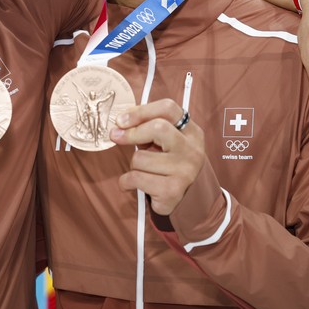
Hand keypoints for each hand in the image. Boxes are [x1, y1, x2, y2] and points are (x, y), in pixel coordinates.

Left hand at [110, 99, 205, 215]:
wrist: (175, 200)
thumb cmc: (163, 164)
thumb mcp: (161, 141)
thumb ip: (145, 127)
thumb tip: (120, 124)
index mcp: (192, 132)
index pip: (168, 108)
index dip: (141, 111)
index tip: (121, 120)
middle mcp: (193, 150)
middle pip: (158, 128)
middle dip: (132, 133)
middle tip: (116, 136)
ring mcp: (185, 171)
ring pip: (141, 157)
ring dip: (132, 164)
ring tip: (141, 170)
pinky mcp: (172, 191)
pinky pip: (136, 178)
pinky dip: (125, 181)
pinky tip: (132, 184)